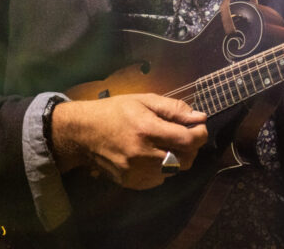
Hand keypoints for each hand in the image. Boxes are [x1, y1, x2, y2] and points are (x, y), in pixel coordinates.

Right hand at [51, 94, 207, 188]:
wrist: (83, 133)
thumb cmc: (115, 111)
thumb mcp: (144, 100)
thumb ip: (174, 109)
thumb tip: (199, 117)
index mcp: (148, 129)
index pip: (188, 140)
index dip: (200, 133)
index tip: (199, 126)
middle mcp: (144, 154)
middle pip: (185, 159)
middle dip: (191, 147)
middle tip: (184, 134)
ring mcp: (137, 172)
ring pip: (174, 171)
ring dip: (178, 158)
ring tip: (167, 144)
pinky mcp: (131, 183)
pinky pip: (159, 180)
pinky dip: (163, 169)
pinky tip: (154, 155)